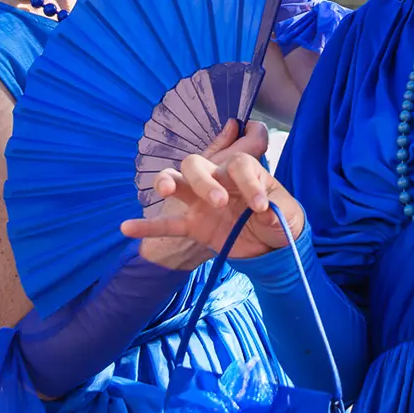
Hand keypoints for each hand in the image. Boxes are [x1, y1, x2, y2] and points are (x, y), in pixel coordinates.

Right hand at [122, 120, 284, 268]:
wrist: (271, 248)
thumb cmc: (280, 221)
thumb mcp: (287, 214)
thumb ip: (277, 208)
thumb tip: (264, 211)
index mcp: (245, 172)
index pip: (241, 164)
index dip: (249, 182)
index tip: (260, 207)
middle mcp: (219, 180)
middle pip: (199, 164)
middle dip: (204, 180)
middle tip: (218, 202)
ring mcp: (201, 202)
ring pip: (178, 182)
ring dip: (169, 183)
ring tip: (166, 192)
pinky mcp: (193, 224)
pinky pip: (168, 223)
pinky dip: (147, 225)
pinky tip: (126, 228)